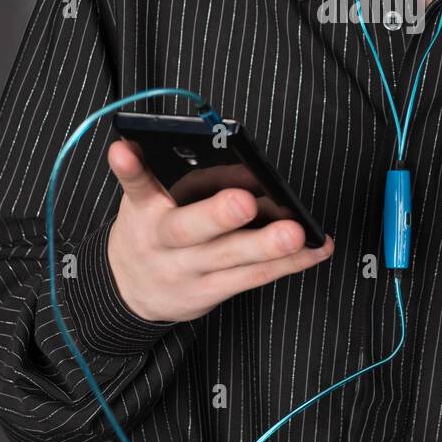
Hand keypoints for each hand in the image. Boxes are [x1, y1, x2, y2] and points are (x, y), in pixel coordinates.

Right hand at [105, 138, 333, 322]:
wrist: (128, 291)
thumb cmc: (150, 231)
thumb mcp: (145, 201)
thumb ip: (168, 175)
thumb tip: (223, 153)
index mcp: (144, 209)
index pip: (135, 184)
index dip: (130, 168)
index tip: (125, 149)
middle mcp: (162, 241)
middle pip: (187, 228)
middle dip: (217, 215)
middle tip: (245, 201)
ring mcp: (188, 270)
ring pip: (229, 258)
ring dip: (266, 245)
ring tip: (295, 231)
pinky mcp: (211, 292)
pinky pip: (253, 278)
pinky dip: (289, 264)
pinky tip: (316, 249)